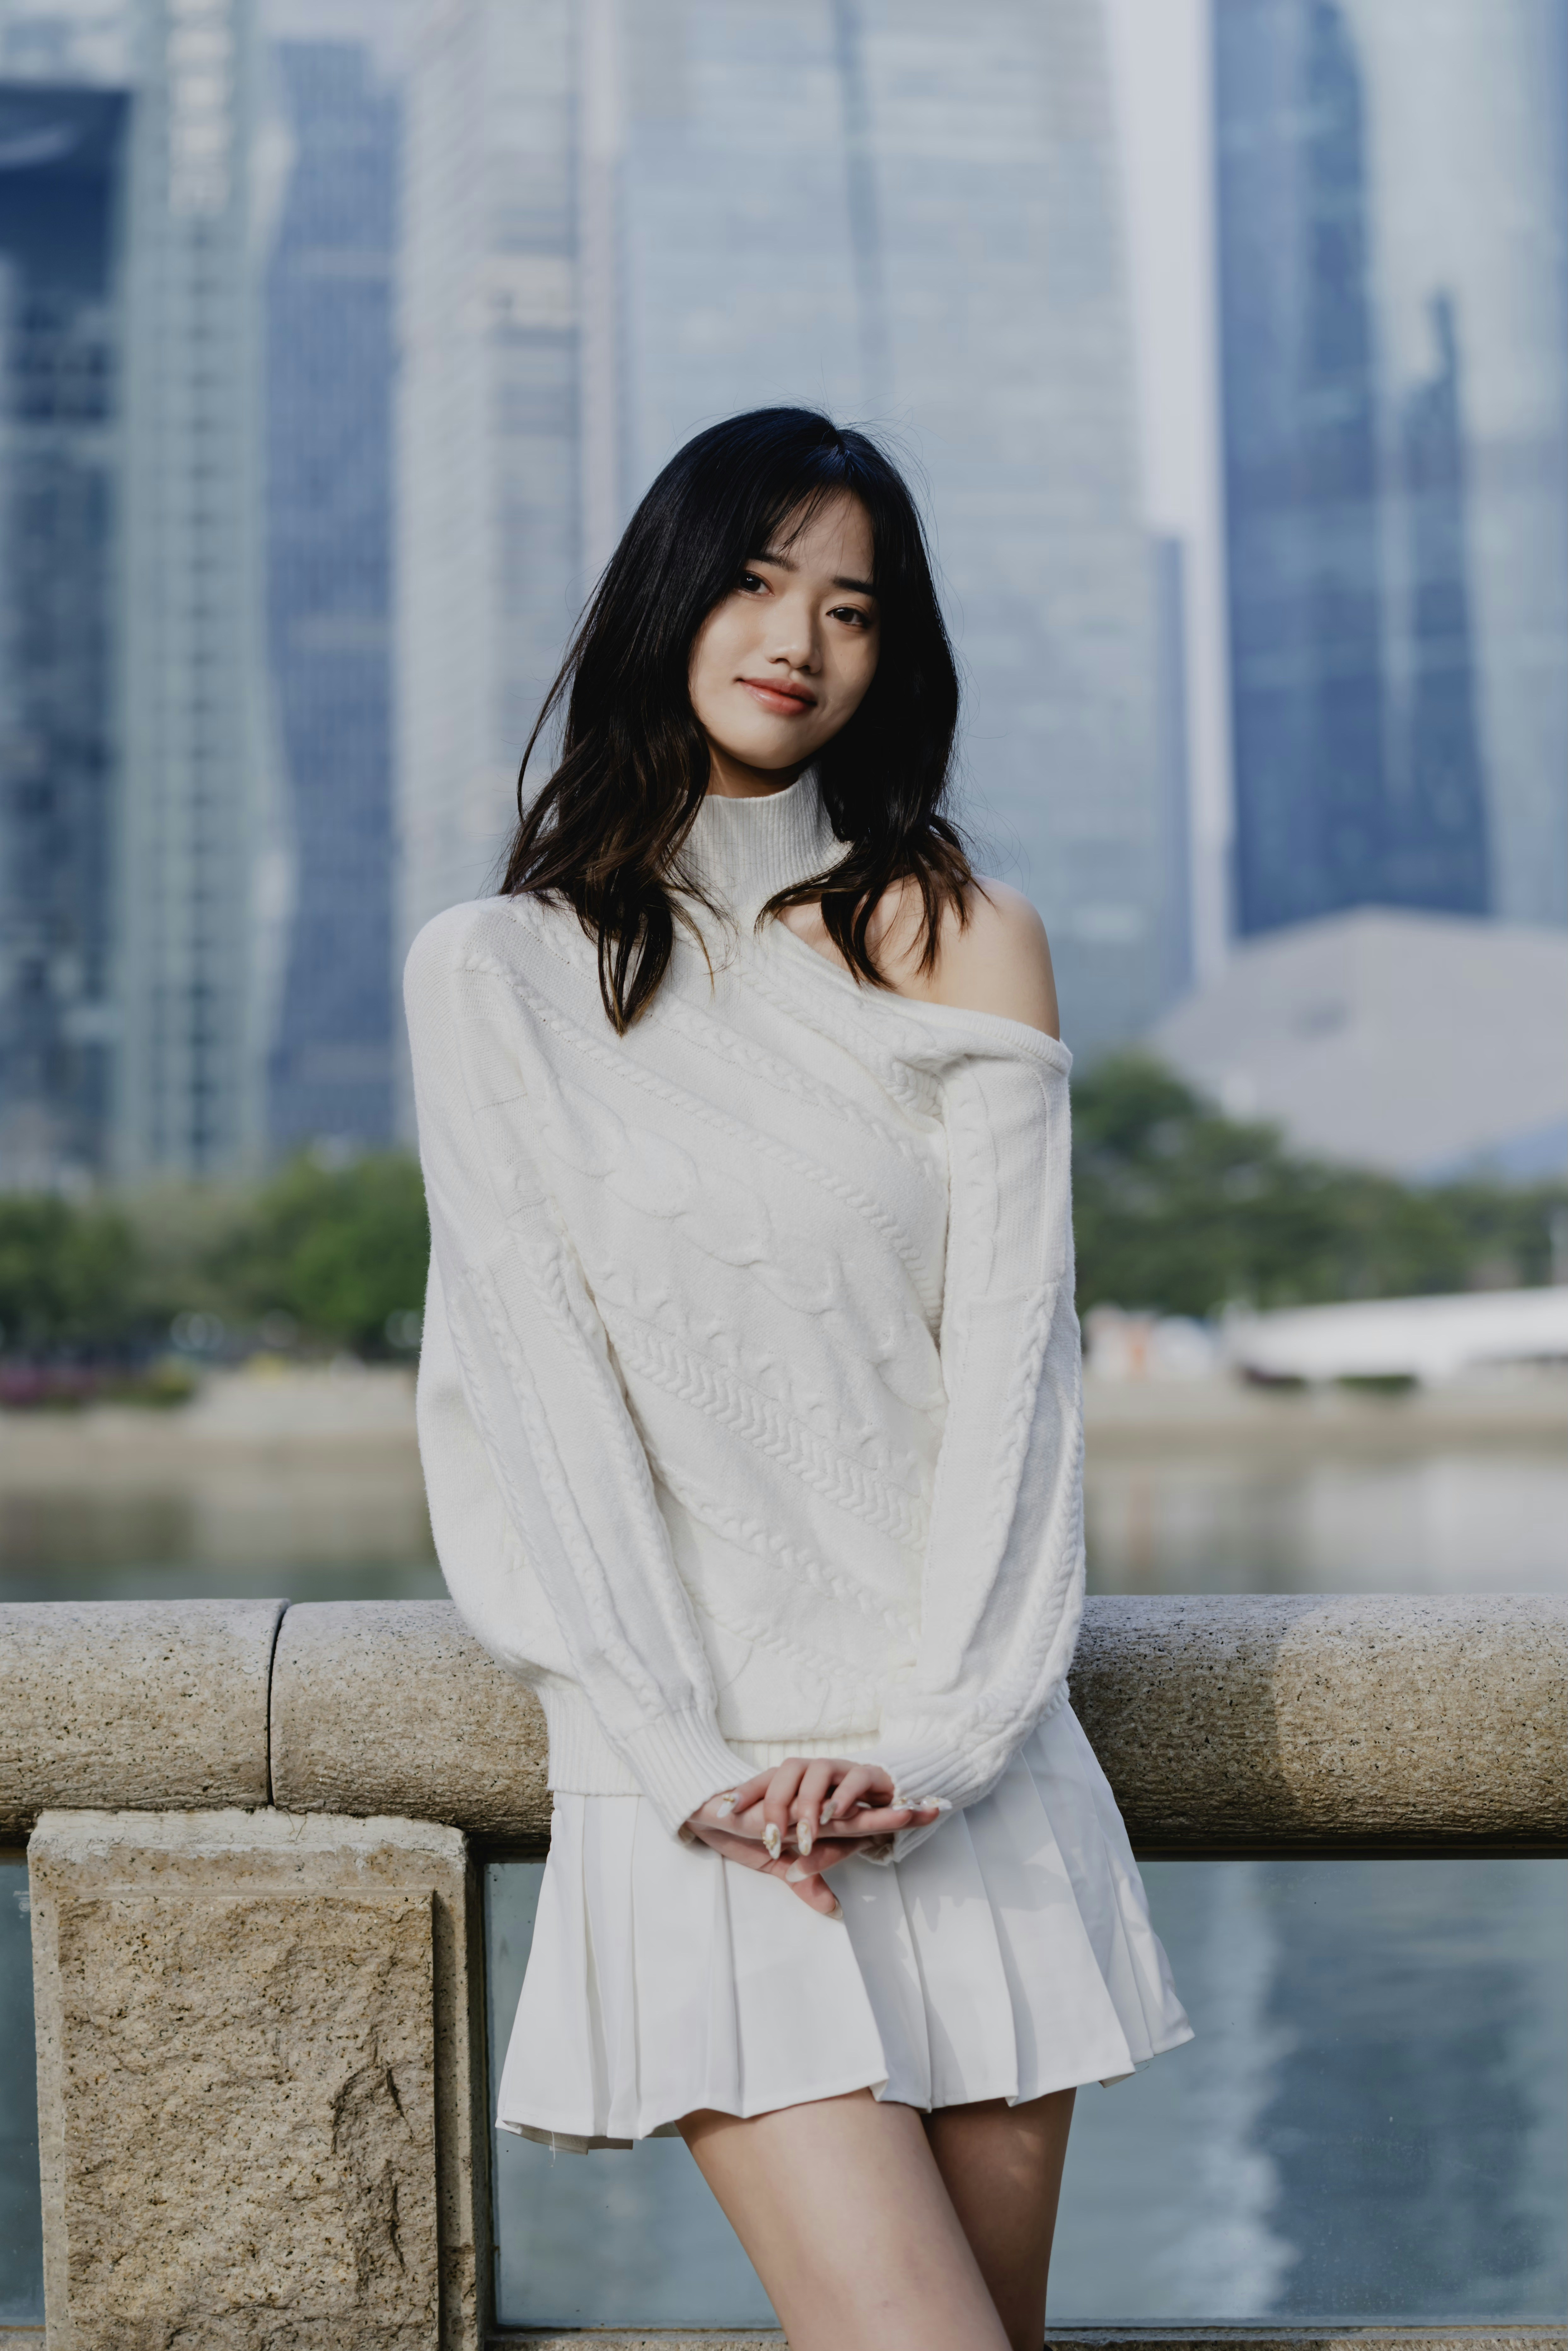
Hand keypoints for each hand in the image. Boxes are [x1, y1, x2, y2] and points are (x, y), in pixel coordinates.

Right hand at [682, 1758, 942, 1916]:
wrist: (707, 1809)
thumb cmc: (747, 1833)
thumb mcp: (780, 1866)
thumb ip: (808, 1882)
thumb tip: (834, 1910)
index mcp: (818, 1825)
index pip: (862, 1823)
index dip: (894, 1820)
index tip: (932, 1813)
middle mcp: (810, 1811)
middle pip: (857, 1812)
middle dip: (892, 1815)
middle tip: (931, 1811)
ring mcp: (789, 1802)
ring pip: (825, 1807)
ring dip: (849, 1819)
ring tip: (890, 1820)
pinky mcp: (762, 1800)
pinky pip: (784, 1806)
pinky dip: (796, 1817)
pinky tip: (818, 1821)